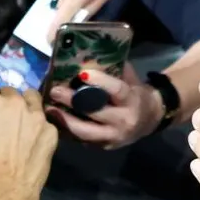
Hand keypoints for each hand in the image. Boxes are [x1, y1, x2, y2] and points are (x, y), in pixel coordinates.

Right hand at [0, 80, 56, 199]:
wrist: (4, 195)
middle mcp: (15, 102)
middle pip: (9, 93)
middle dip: (3, 103)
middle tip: (0, 123)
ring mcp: (37, 116)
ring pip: (30, 101)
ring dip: (24, 108)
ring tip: (18, 127)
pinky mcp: (51, 131)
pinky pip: (43, 122)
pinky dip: (36, 128)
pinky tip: (30, 144)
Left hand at [49, 64, 163, 148]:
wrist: (150, 120)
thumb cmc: (136, 94)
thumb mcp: (130, 79)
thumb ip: (113, 69)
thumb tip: (88, 53)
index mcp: (132, 101)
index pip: (117, 90)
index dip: (101, 81)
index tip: (81, 73)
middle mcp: (124, 122)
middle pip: (95, 113)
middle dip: (72, 102)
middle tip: (54, 90)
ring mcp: (114, 138)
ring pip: (85, 132)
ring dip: (64, 120)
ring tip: (49, 108)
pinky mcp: (104, 146)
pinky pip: (83, 139)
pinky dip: (68, 130)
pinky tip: (56, 119)